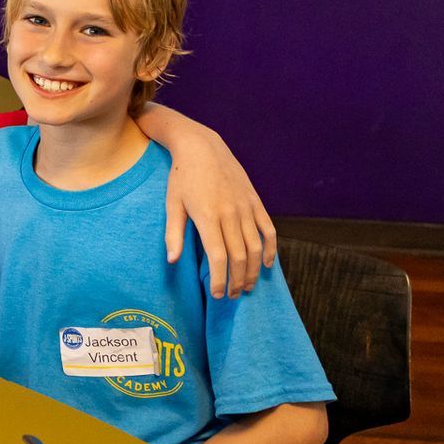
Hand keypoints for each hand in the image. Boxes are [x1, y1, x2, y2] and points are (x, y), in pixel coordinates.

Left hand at [164, 133, 276, 297]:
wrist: (201, 147)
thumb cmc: (181, 178)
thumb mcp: (172, 205)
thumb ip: (173, 234)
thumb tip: (172, 261)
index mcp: (207, 217)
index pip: (218, 257)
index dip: (219, 280)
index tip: (217, 295)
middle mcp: (230, 213)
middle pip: (240, 256)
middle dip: (237, 280)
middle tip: (233, 295)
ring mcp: (245, 207)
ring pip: (256, 246)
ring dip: (253, 270)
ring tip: (247, 286)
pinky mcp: (255, 201)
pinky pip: (268, 229)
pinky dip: (270, 248)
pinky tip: (267, 264)